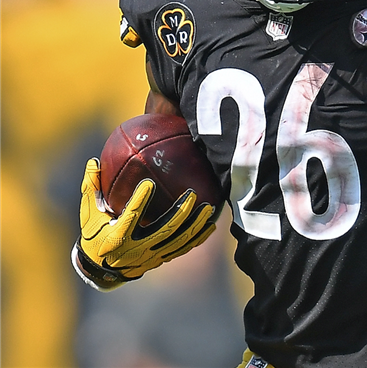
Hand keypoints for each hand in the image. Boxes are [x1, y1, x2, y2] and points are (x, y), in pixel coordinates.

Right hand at [74, 158, 215, 288]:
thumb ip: (91, 188)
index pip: (130, 217)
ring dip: (195, 224)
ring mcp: (150, 256)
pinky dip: (197, 237)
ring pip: (178, 240)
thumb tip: (93, 161)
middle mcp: (135, 248)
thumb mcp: (89, 214)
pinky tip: (211, 224)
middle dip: (180, 212)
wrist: (100, 271)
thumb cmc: (94, 235)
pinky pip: (182, 249)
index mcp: (116, 236)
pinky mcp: (160, 259)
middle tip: (192, 193)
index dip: (140, 201)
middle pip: (163, 230)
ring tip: (209, 207)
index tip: (150, 183)